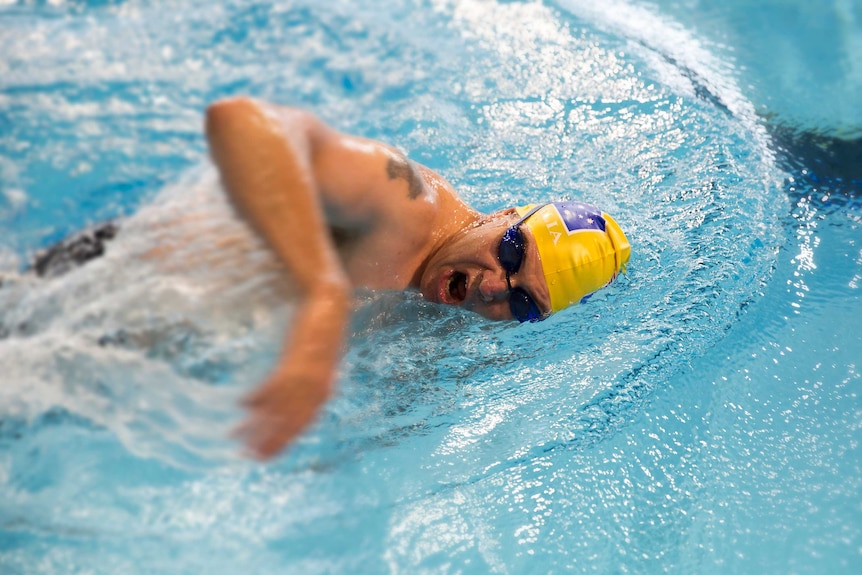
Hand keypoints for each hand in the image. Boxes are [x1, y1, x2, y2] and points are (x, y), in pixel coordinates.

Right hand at [234, 285, 349, 459]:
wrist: (330, 306)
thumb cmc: (317, 334)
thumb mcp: (304, 364)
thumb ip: (287, 384)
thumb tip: (255, 404)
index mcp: (322, 393)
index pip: (301, 426)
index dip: (282, 443)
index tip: (262, 457)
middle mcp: (317, 389)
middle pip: (290, 424)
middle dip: (269, 442)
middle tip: (246, 457)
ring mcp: (307, 376)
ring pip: (280, 409)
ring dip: (258, 424)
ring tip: (236, 436)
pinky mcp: (297, 360)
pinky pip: (275, 385)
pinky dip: (259, 397)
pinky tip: (242, 405)